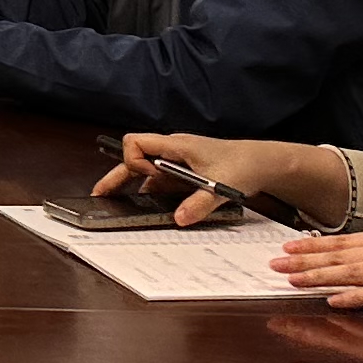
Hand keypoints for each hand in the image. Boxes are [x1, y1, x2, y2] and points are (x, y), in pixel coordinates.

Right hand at [94, 129, 301, 226]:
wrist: (263, 163)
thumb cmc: (243, 164)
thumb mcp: (222, 186)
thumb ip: (199, 203)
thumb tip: (177, 219)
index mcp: (177, 145)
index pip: (137, 142)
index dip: (135, 162)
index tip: (150, 178)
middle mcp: (172, 152)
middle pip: (133, 160)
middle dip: (116, 178)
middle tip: (99, 196)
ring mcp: (177, 164)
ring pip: (146, 174)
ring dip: (136, 189)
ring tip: (124, 209)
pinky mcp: (184, 175)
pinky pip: (161, 184)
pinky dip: (154, 196)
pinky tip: (155, 211)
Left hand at [273, 222, 362, 307]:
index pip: (347, 242)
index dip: (316, 245)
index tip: (288, 246)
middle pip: (342, 255)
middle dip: (305, 259)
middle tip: (272, 262)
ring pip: (353, 272)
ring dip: (319, 275)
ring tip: (290, 277)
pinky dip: (356, 297)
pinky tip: (334, 300)